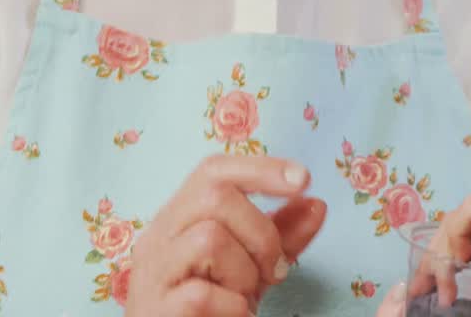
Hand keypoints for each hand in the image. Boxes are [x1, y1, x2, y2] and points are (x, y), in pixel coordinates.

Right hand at [125, 155, 327, 315]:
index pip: (213, 170)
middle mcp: (160, 237)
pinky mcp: (158, 309)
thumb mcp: (253, 263)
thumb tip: (316, 204)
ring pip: (208, 240)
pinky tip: (233, 315)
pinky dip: (232, 308)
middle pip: (214, 196)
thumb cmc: (213, 305)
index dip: (260, 168)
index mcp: (180, 217)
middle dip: (261, 232)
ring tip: (244, 298)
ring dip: (245, 273)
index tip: (302, 180)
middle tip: (275, 270)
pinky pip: (201, 294)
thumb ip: (282, 235)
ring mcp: (154, 273)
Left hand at [408, 187, 470, 315]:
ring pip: (460, 218)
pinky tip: (453, 268)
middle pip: (466, 222)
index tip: (450, 284)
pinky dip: (452, 240)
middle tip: (426, 288)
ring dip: (442, 252)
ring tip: (436, 287)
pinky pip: (465, 216)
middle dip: (441, 254)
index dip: (463, 253)